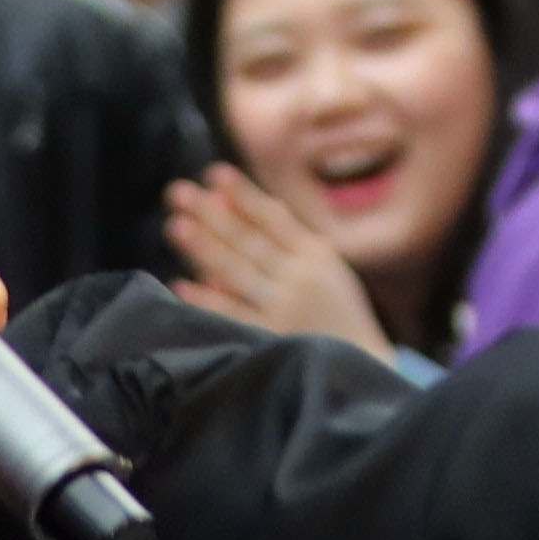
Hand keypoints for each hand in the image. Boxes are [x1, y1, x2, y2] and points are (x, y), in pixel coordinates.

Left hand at [163, 164, 393, 354]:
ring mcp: (286, 310)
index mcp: (316, 255)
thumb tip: (236, 203)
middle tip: (178, 192)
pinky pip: (234, 316)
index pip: (273, 217)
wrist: (363, 366)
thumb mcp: (323, 267)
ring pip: (238, 274)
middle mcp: (301, 278)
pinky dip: (208, 301)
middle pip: (249, 241)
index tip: (214, 173)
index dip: (243, 195)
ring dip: (205, 249)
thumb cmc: (335, 310)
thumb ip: (286, 238)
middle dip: (213, 214)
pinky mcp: (273, 340)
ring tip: (176, 226)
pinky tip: (182, 285)